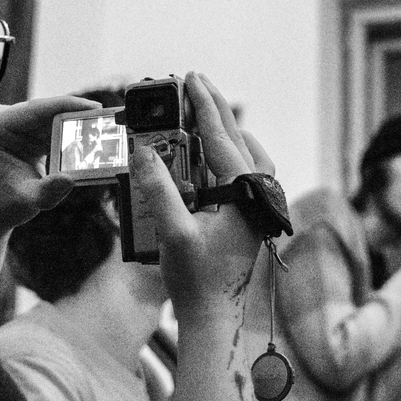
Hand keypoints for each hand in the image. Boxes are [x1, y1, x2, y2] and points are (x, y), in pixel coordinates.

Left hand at [0, 95, 98, 231]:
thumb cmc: (2, 206)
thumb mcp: (27, 200)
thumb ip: (48, 191)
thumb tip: (68, 179)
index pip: (34, 109)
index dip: (66, 105)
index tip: (95, 107)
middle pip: (45, 110)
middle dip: (75, 114)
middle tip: (105, 120)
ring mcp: (10, 122)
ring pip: (50, 116)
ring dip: (74, 123)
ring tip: (101, 129)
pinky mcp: (22, 130)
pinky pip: (50, 125)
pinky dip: (68, 132)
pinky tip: (87, 138)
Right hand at [130, 72, 274, 310]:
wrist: (216, 321)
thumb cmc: (197, 283)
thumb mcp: (173, 233)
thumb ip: (158, 189)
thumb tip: (143, 151)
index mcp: (244, 196)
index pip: (222, 138)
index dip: (205, 106)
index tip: (192, 78)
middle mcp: (257, 198)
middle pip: (239, 140)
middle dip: (216, 110)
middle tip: (196, 82)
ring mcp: (256, 209)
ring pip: (247, 156)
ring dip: (225, 131)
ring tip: (205, 110)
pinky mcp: (249, 219)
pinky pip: (243, 175)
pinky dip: (226, 155)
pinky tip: (209, 152)